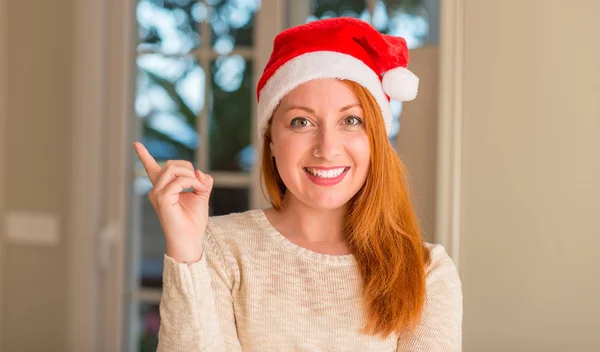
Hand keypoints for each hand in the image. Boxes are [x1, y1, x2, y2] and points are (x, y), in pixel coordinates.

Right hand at [133, 142, 213, 262]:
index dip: (144, 155)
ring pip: (173, 169)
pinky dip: (192, 182)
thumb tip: (199, 171)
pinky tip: (199, 191)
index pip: (151, 168)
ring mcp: (157, 194)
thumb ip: (201, 181)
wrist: (190, 239)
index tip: (136, 143)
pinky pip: (178, 181)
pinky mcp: (162, 199)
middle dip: (189, 168)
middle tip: (201, 184)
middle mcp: (157, 190)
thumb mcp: (201, 195)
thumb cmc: (194, 221)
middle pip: (171, 164)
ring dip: (191, 176)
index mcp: (164, 188)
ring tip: (200, 188)